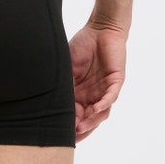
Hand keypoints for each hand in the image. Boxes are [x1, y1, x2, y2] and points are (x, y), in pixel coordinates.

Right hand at [69, 23, 126, 141]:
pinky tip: (96, 109)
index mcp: (82, 93)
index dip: (69, 123)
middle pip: (89, 117)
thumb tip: (48, 98)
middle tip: (71, 135)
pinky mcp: (116, 81)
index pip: (76, 114)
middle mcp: (94, 95)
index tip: (58, 131)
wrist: (100, 29)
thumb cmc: (82, 45)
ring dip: (92, 120)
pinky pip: (111, 96)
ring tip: (81, 127)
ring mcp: (106, 89)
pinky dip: (104, 103)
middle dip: (81, 128)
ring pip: (101, 111)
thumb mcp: (67, 66)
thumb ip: (63, 82)